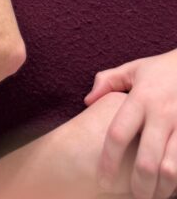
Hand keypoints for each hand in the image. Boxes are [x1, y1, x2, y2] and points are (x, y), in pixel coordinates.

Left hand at [84, 48, 176, 198]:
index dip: (108, 160)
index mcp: (141, 98)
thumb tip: (87, 101)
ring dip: (161, 189)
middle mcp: (162, 114)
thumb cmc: (161, 70)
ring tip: (151, 197)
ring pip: (171, 168)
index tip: (101, 178)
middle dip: (139, 185)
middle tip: (133, 197)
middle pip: (146, 160)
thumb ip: (108, 81)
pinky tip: (170, 187)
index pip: (118, 135)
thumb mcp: (133, 69)